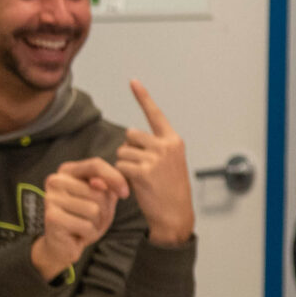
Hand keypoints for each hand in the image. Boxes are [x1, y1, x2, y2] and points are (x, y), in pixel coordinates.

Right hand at [31, 157, 129, 278]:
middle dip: (105, 210)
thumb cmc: (84, 219)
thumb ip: (107, 186)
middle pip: (98, 191)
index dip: (115, 178)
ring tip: (86, 226)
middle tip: (94, 219)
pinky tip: (79, 235)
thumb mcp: (102, 199)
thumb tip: (100, 184)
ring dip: (97, 223)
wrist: (63, 245)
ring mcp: (51, 198)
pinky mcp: (52, 217)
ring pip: (94, 209)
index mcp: (67, 171)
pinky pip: (86, 225)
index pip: (96, 164)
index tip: (125, 193)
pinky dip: (89, 233)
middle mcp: (55, 180)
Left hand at [115, 82, 193, 244]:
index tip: (132, 81)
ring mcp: (155, 159)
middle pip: (130, 135)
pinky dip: (123, 176)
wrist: (175, 215)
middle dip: (130, 150)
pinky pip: (121, 166)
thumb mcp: (171, 163)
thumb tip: (130, 139)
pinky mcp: (143, 172)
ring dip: (125, 165)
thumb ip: (156, 147)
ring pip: (122, 152)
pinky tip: (137, 185)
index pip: (155, 114)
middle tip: (143, 168)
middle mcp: (165, 146)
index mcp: (173, 141)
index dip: (143, 97)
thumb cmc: (171, 191)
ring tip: (142, 178)